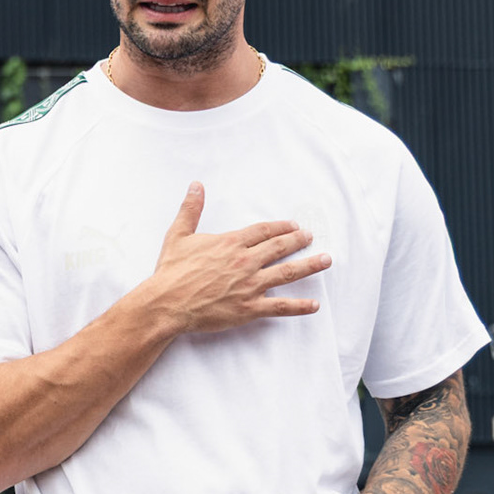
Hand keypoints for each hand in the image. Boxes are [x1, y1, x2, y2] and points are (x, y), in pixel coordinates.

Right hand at [148, 182, 331, 334]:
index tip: (293, 225)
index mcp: (231, 243)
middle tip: (311, 237)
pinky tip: (314, 305)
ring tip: (325, 260)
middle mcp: (245, 261)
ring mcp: (250, 285)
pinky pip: (280, 306)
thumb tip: (196, 185)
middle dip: (299, 241)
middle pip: (280, 247)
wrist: (167, 302)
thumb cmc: (171, 271)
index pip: (264, 230)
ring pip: (288, 272)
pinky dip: (299, 306)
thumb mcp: (178, 235)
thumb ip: (191, 209)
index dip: (281, 227)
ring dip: (309, 265)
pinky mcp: (249, 307)